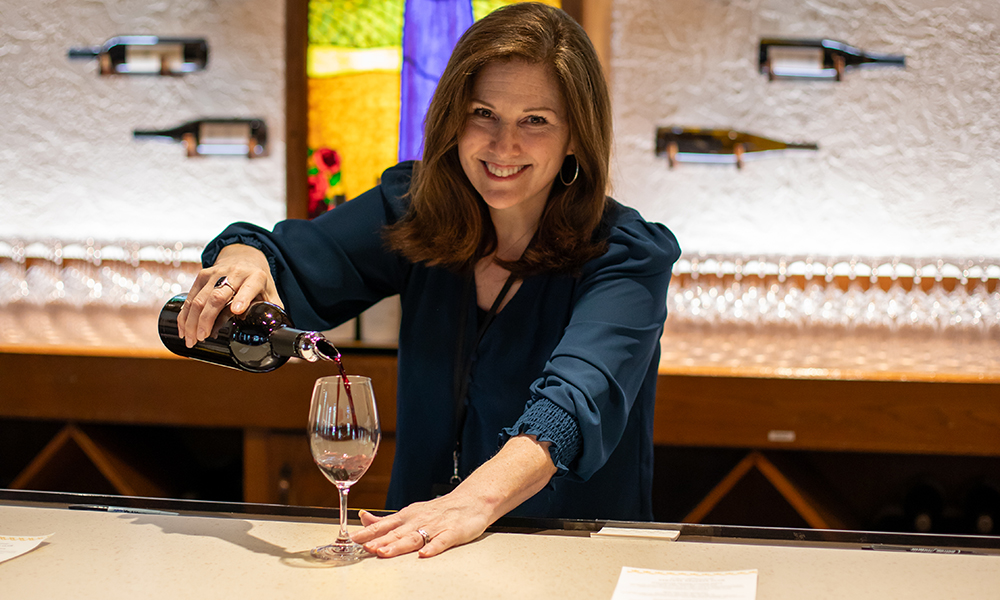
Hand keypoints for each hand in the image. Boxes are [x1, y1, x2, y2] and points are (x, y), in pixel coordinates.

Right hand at [177, 244, 281, 346]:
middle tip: (202, 337)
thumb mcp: (271, 292)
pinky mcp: (202, 275)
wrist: (244, 256)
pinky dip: (184, 314)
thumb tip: (278, 334)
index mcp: (255, 277)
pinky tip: (183, 329)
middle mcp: (234, 273)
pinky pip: (190, 296)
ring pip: (200, 298)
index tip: (236, 311)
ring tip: (191, 340)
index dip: (242, 299)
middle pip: (217, 297)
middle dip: (207, 319)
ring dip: (192, 321)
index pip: (248, 288)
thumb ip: (274, 311)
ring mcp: (216, 273)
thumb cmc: (258, 280)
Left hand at [352, 490, 493, 558]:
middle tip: (366, 548)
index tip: (353, 539)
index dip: (368, 533)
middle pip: (397, 533)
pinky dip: (433, 547)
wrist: (472, 500)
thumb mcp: (410, 512)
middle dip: (380, 541)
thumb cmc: (439, 510)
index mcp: (407, 517)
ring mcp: (436, 527)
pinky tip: (424, 554)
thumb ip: (387, 520)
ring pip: (415, 537)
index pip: (384, 525)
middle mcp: (418, 521)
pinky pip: (442, 541)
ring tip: (385, 552)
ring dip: (399, 545)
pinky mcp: (453, 532)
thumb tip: (363, 519)